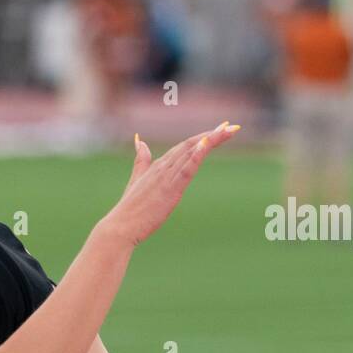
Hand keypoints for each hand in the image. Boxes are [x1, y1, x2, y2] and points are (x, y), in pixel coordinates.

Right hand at [100, 122, 239, 247]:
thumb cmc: (129, 208)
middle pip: (191, 145)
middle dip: (212, 134)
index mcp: (158, 166)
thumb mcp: (136, 179)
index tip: (219, 129)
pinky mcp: (170, 189)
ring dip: (211, 139)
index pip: (183, 146)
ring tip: (229, 130)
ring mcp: (167, 177)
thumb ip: (141, 160)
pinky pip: (186, 169)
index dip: (202, 136)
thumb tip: (140, 140)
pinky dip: (197, 155)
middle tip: (231, 125)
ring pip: (192, 152)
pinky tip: (207, 143)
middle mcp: (163, 167)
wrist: (120, 226)